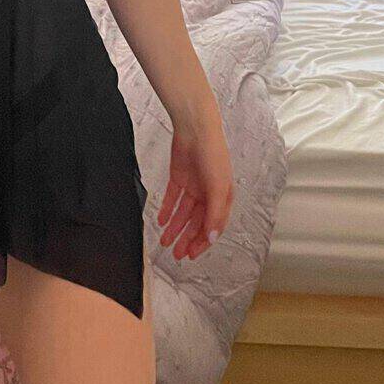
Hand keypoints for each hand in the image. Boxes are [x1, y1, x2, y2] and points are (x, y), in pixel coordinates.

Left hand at [155, 105, 234, 260]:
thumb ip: (214, 214)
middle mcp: (208, 193)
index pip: (212, 226)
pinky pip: (172, 199)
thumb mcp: (218, 187)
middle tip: (177, 254)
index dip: (202, 242)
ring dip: (175, 228)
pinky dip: (166, 210)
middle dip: (187, 239)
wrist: (195, 128)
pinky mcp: (179, 178)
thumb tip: (211, 237)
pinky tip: (161, 221)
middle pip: (196, 223)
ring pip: (182, 214)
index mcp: (222, 197)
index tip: (191, 255)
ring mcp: (193, 186)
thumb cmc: (213, 153)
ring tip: (166, 242)